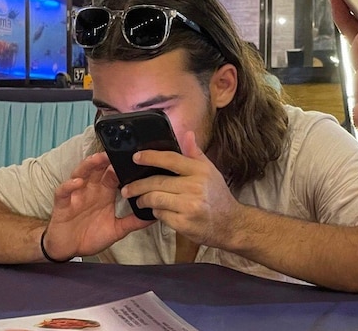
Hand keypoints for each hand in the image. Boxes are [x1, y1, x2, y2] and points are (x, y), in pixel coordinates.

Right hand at [43, 152, 151, 259]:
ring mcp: (76, 194)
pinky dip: (69, 185)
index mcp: (105, 193)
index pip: (115, 174)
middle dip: (107, 159)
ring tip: (99, 158)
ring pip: (81, 173)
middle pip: (98, 169)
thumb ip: (133, 222)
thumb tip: (155, 216)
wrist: (68, 249)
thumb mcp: (116, 230)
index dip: (123, 166)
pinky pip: (63, 191)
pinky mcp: (62, 204)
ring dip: (89, 165)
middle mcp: (91, 190)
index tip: (135, 158)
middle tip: (118, 151)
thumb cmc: (91, 236)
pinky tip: (77, 182)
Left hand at [122, 131, 242, 248]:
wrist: (230, 224)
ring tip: (139, 200)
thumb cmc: (218, 196)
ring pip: (155, 199)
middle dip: (138, 185)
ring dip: (143, 200)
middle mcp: (195, 187)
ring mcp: (189, 206)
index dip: (151, 157)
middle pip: (158, 182)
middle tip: (127, 188)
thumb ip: (196, 153)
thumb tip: (188, 133)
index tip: (136, 157)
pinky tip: (156, 211)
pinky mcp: (184, 223)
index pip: (171, 159)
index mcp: (200, 171)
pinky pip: (160, 215)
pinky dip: (155, 212)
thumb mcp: (211, 172)